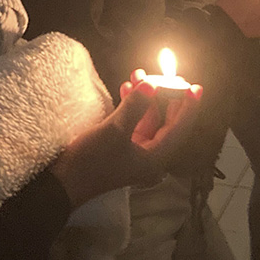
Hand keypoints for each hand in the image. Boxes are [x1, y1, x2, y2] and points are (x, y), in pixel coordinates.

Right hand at [49, 73, 201, 206]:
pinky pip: (132, 123)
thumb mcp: (114, 132)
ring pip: (147, 121)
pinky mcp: (118, 147)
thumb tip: (151, 85)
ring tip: (140, 75)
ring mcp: (133, 151)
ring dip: (145, 99)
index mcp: (155, 157)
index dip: (188, 106)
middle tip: (170, 76)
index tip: (195, 86)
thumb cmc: (93, 161)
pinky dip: (132, 107)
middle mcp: (149, 155)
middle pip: (166, 123)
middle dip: (166, 98)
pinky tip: (126, 90)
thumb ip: (135, 108)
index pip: (179, 128)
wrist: (64, 183)